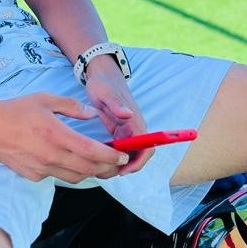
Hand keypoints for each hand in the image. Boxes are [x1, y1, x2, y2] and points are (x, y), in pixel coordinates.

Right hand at [0, 92, 131, 182]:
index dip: (111, 156)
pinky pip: (58, 177)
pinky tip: (72, 162)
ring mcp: (41, 168)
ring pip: (75, 177)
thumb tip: (91, 114)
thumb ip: (71, 106)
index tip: (123, 155)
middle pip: (88, 169)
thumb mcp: (45, 99)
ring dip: (91, 173)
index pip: (92, 152)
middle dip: (108, 168)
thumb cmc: (15, 110)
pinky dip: (70, 172)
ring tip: (100, 165)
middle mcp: (50, 155)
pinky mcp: (33, 175)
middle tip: (118, 163)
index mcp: (56, 134)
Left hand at [83, 58, 154, 175]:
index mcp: (135, 121)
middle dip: (127, 167)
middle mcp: (134, 128)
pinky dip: (113, 157)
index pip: (147, 147)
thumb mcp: (105, 92)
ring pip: (129, 154)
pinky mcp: (119, 131)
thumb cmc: (103, 82)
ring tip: (100, 170)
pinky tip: (98, 160)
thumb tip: (128, 114)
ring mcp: (128, 130)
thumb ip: (116, 104)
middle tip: (106, 173)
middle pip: (139, 155)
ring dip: (119, 164)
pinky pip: (121, 149)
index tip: (123, 170)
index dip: (139, 162)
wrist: (100, 74)